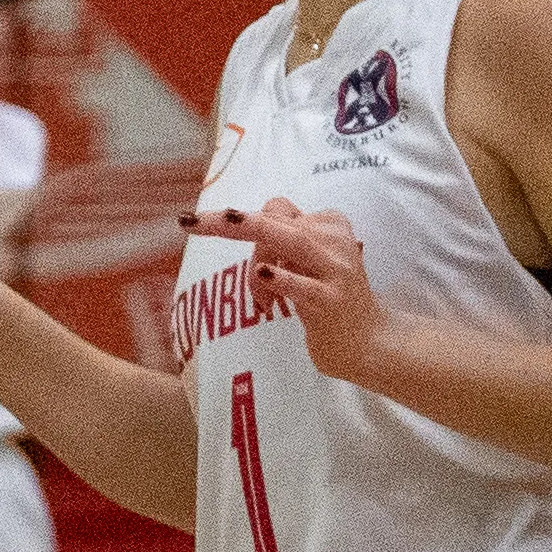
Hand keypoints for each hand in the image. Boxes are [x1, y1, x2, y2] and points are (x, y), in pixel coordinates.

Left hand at [181, 196, 381, 381]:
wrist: (366, 340)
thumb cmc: (324, 296)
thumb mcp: (302, 260)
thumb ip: (277, 239)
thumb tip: (234, 220)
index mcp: (328, 224)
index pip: (277, 211)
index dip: (244, 224)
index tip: (209, 233)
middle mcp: (334, 240)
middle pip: (277, 220)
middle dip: (228, 220)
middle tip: (186, 221)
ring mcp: (336, 271)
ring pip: (291, 242)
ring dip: (252, 241)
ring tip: (218, 232)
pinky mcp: (332, 302)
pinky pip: (303, 286)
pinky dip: (282, 279)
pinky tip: (264, 274)